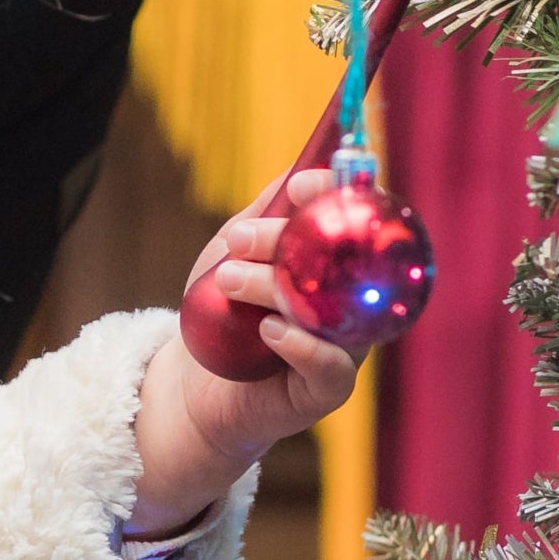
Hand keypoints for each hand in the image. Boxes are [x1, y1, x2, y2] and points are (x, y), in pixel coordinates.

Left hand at [125, 168, 361, 537]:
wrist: (194, 383)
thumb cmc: (223, 311)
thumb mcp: (237, 251)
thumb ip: (268, 212)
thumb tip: (301, 169)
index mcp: (340, 265)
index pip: (364, 223)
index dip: (343, 197)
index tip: (301, 186)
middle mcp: (355, 303)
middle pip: (348, 264)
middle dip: (292, 241)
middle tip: (239, 240)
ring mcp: (347, 347)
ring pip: (333, 311)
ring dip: (277, 288)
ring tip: (230, 281)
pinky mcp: (328, 389)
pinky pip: (332, 367)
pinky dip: (301, 344)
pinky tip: (269, 330)